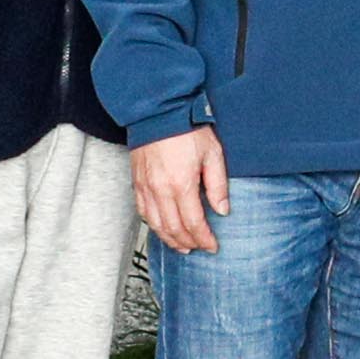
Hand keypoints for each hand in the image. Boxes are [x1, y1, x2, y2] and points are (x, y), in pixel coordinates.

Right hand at [133, 127, 230, 253]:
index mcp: (181, 184)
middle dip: (189, 243)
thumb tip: (223, 210)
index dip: (204, 239)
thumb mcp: (212, 154)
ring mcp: (145, 187)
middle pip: (174, 229)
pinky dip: (154, 226)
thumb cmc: (187, 128)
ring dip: (170, 239)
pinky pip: (143, 212)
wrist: (159, 111)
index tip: (213, 246)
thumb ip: (218, 185)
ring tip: (183, 246)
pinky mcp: (136, 182)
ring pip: (156, 225)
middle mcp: (160, 190)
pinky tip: (163, 229)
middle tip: (200, 248)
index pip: (193, 223)